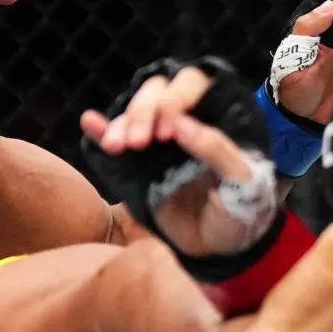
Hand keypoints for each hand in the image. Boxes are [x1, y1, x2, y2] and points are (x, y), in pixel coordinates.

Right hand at [80, 66, 275, 255]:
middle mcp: (182, 121)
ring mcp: (156, 142)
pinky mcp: (137, 163)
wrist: (222, 246)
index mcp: (213, 117)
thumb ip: (217, 149)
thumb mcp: (243, 180)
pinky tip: (89, 122)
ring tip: (117, 147)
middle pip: (155, 93)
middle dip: (143, 112)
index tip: (167, 132)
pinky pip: (116, 137)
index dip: (174, 100)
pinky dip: (101, 128)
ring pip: (133, 113)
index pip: (190, 85)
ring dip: (121, 124)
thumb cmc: (241, 209)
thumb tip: (180, 124)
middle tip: (139, 144)